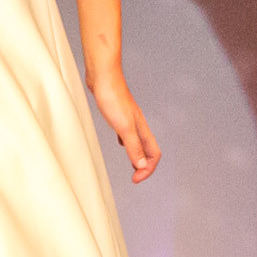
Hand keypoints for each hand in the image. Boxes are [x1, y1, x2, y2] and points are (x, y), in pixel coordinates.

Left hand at [87, 66, 160, 182]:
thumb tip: (142, 166)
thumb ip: (133, 147)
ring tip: (131, 163)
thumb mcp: (124, 127)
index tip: (135, 179)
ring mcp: (129, 118)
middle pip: (148, 149)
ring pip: (138, 140)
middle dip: (144, 165)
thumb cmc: (112, 99)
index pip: (153, 154)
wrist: (103, 76)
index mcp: (141, 129)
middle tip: (135, 177)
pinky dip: (126, 141)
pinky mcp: (118, 113)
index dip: (147, 170)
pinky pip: (127, 132)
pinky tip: (120, 140)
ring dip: (137, 154)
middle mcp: (138, 124)